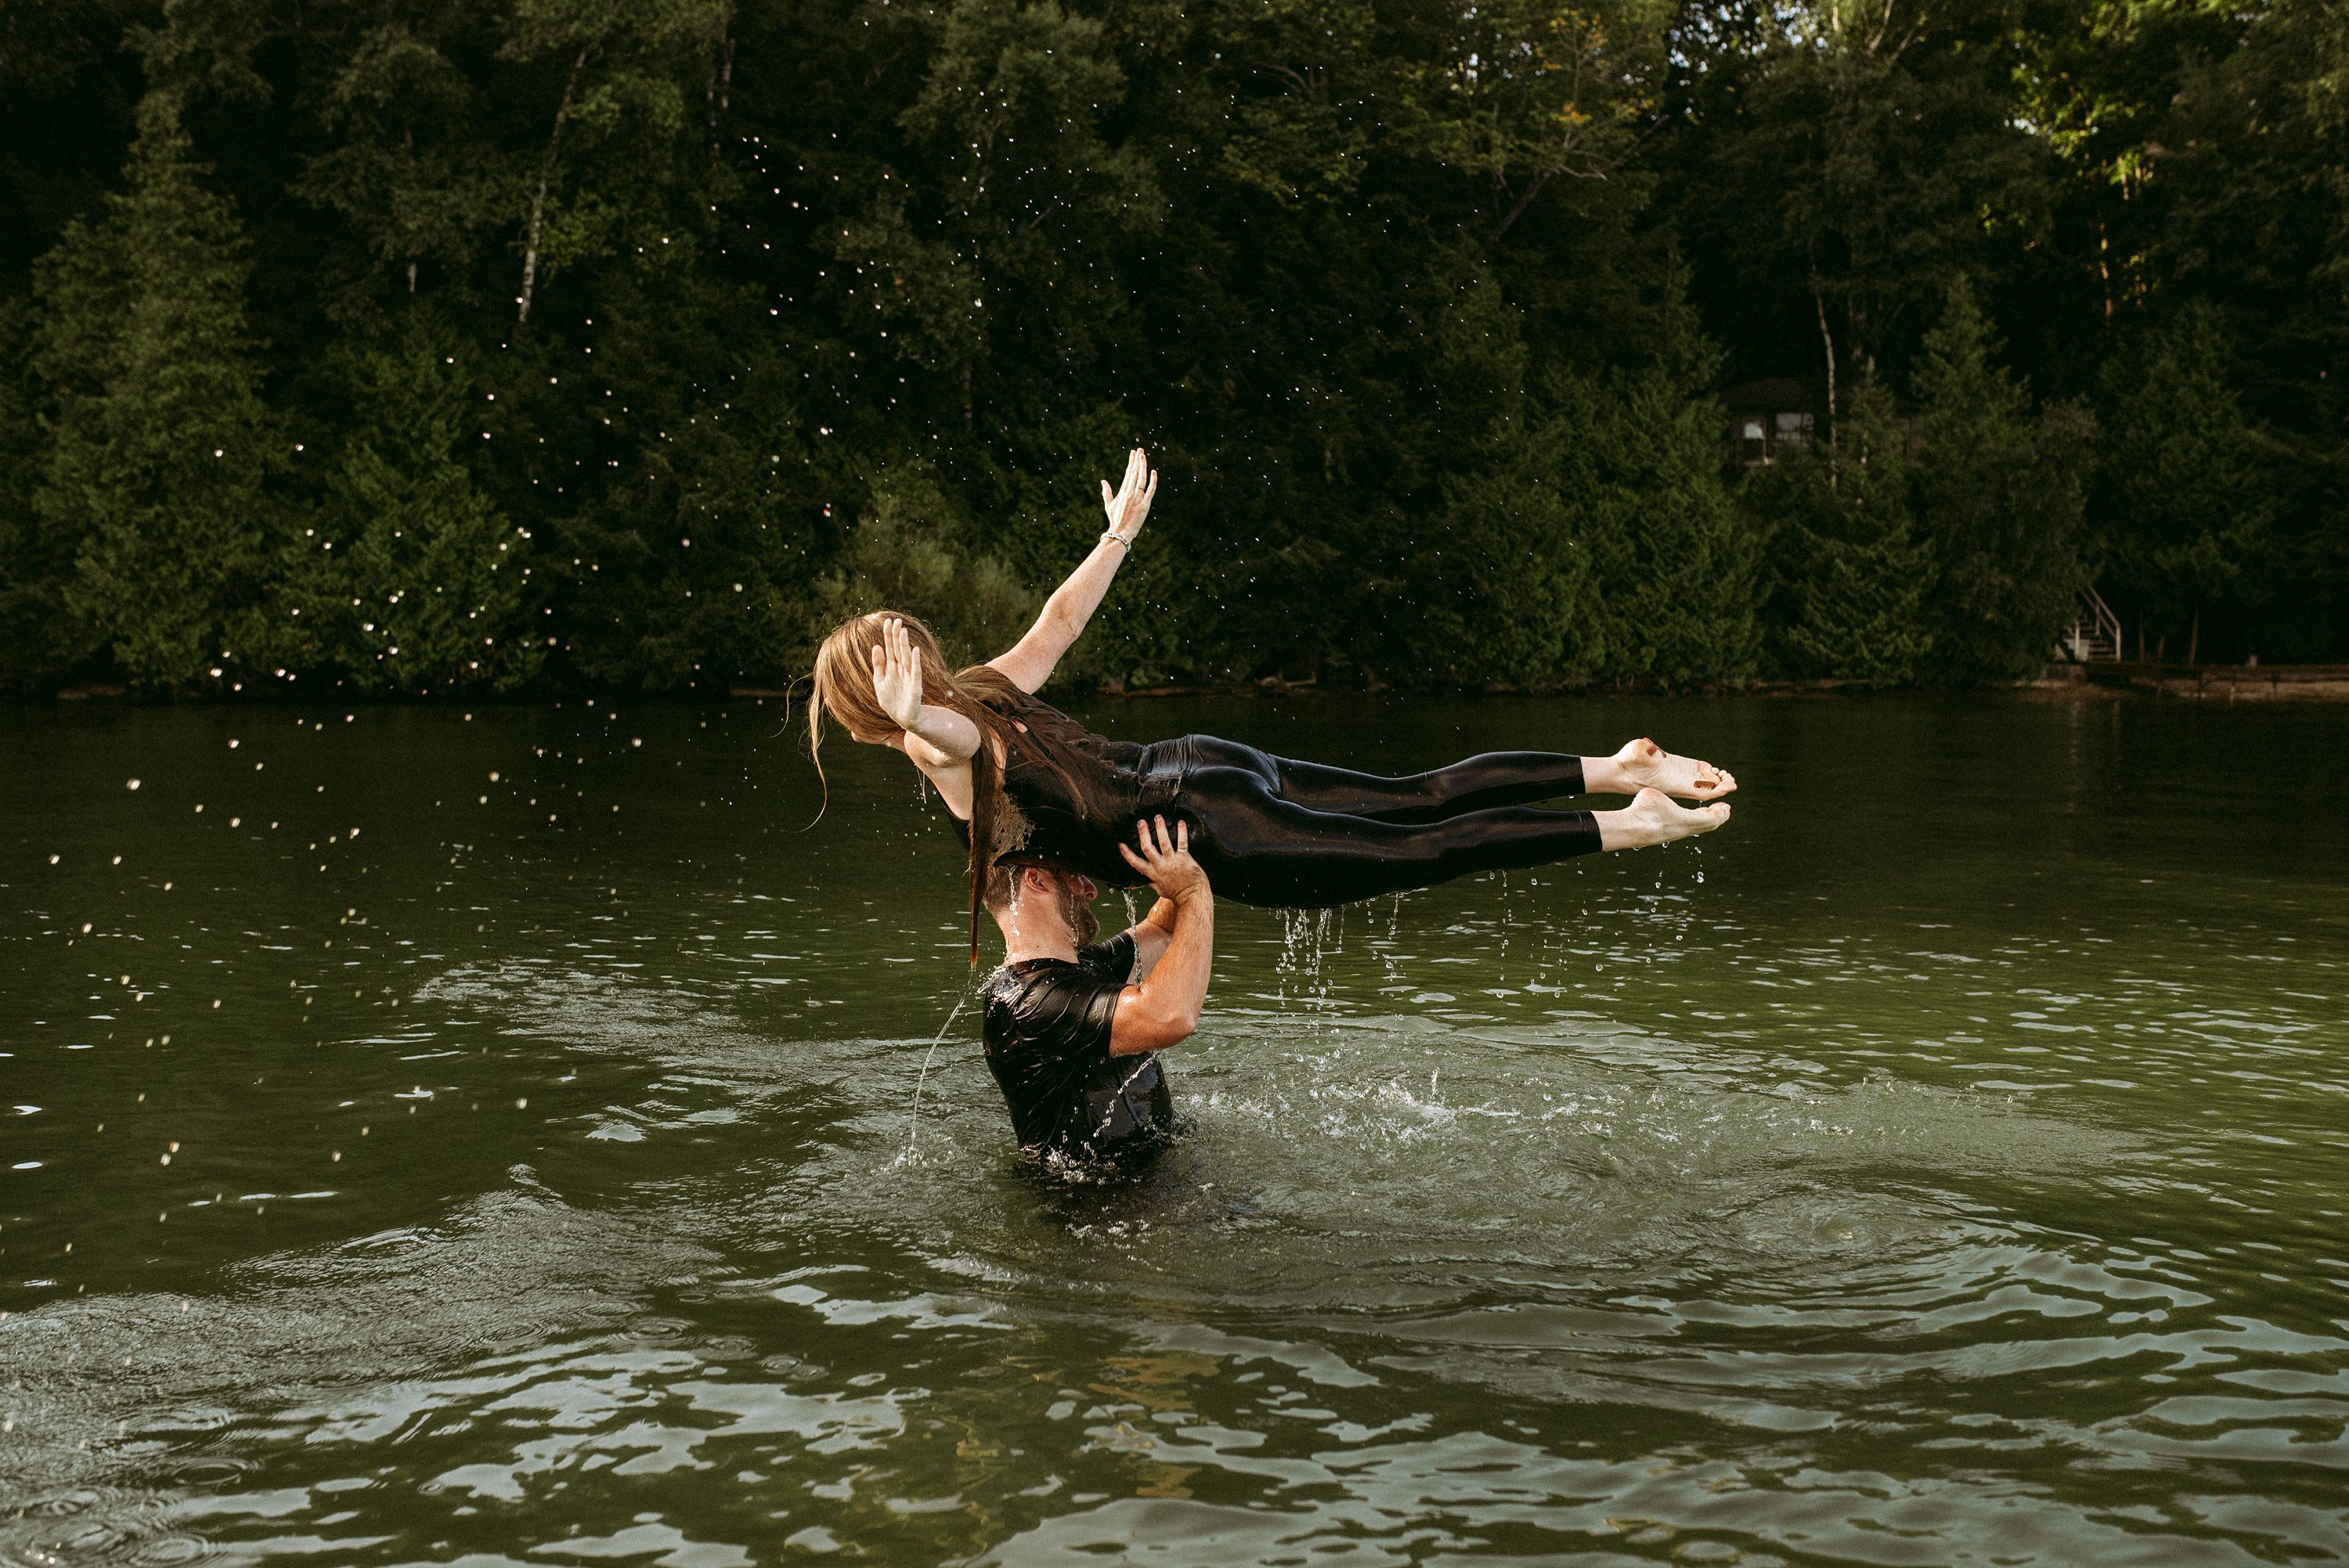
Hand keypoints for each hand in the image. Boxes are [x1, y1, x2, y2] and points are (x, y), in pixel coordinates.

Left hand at [869, 616, 924, 732]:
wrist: (902, 718)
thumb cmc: (891, 701)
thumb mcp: (879, 682)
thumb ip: (878, 665)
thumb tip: (876, 646)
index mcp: (891, 668)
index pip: (890, 648)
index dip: (888, 635)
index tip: (887, 621)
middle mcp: (901, 670)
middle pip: (898, 649)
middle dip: (896, 636)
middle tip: (896, 620)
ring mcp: (909, 677)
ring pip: (906, 657)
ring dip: (904, 644)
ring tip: (902, 631)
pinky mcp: (915, 687)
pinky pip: (915, 672)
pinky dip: (916, 662)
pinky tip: (915, 650)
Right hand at [1099, 447, 1157, 543]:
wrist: (1120, 532)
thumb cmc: (1115, 520)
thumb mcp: (1109, 505)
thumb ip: (1106, 492)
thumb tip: (1103, 481)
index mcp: (1122, 491)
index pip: (1128, 473)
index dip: (1131, 462)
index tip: (1133, 453)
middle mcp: (1129, 492)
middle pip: (1134, 473)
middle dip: (1137, 460)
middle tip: (1140, 449)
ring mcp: (1137, 498)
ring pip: (1141, 478)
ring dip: (1142, 466)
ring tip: (1143, 455)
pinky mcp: (1145, 504)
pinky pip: (1150, 490)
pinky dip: (1152, 481)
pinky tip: (1153, 472)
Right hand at [1118, 815, 1207, 904]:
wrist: (1192, 897)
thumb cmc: (1177, 894)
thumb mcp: (1160, 890)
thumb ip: (1152, 881)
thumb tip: (1145, 878)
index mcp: (1153, 873)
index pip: (1135, 862)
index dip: (1126, 853)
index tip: (1120, 844)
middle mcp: (1160, 866)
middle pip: (1147, 847)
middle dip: (1143, 833)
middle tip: (1141, 822)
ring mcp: (1172, 861)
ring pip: (1163, 842)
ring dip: (1160, 828)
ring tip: (1157, 817)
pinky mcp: (1184, 858)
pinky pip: (1182, 842)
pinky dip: (1182, 831)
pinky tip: (1181, 822)